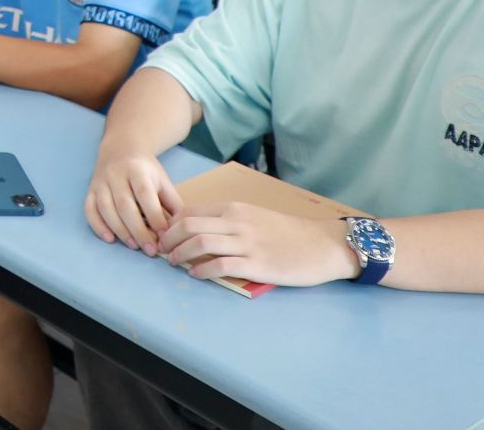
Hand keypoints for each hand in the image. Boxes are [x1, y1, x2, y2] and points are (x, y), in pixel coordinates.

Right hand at [84, 149, 181, 253]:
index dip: (154, 217)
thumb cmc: (145, 170)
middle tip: (150, 250)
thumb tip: (182, 229)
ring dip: (120, 230)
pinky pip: (89, 209)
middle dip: (138, 230)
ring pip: (106, 209)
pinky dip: (97, 226)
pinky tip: (109, 239)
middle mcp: (115, 174)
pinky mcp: (90, 190)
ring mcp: (100, 182)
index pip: (145, 194)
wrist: (120, 148)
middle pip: (125, 205)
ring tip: (134, 246)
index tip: (165, 237)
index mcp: (137, 169)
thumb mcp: (162, 180)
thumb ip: (172, 203)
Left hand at [158, 204, 359, 287]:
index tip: (163, 236)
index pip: (190, 211)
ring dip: (179, 254)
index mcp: (234, 209)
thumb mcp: (254, 217)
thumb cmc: (288, 233)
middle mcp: (236, 222)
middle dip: (168, 239)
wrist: (322, 245)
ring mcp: (246, 243)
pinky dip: (201, 270)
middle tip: (161, 250)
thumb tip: (198, 231)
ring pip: (200, 242)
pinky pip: (220, 265)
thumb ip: (228, 221)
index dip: (170, 225)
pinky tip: (195, 275)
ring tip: (173, 263)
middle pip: (188, 225)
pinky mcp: (256, 264)